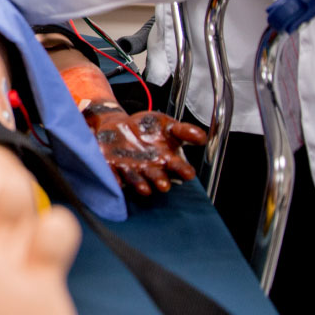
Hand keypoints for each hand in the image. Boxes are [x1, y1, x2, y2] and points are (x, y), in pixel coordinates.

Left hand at [84, 106, 207, 195]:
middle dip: (160, 181)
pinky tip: (115, 181)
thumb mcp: (168, 125)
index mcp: (166, 160)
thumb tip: (203, 137)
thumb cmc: (149, 129)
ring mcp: (130, 169)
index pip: (178, 167)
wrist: (120, 125)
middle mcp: (150, 169)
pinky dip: (114, 178)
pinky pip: (113, 174)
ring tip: (145, 189)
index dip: (184, 171)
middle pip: (157, 177)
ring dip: (140, 184)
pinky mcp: (112, 166)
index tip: (188, 173)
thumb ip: (185, 131)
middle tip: (164, 185)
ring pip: (136, 179)